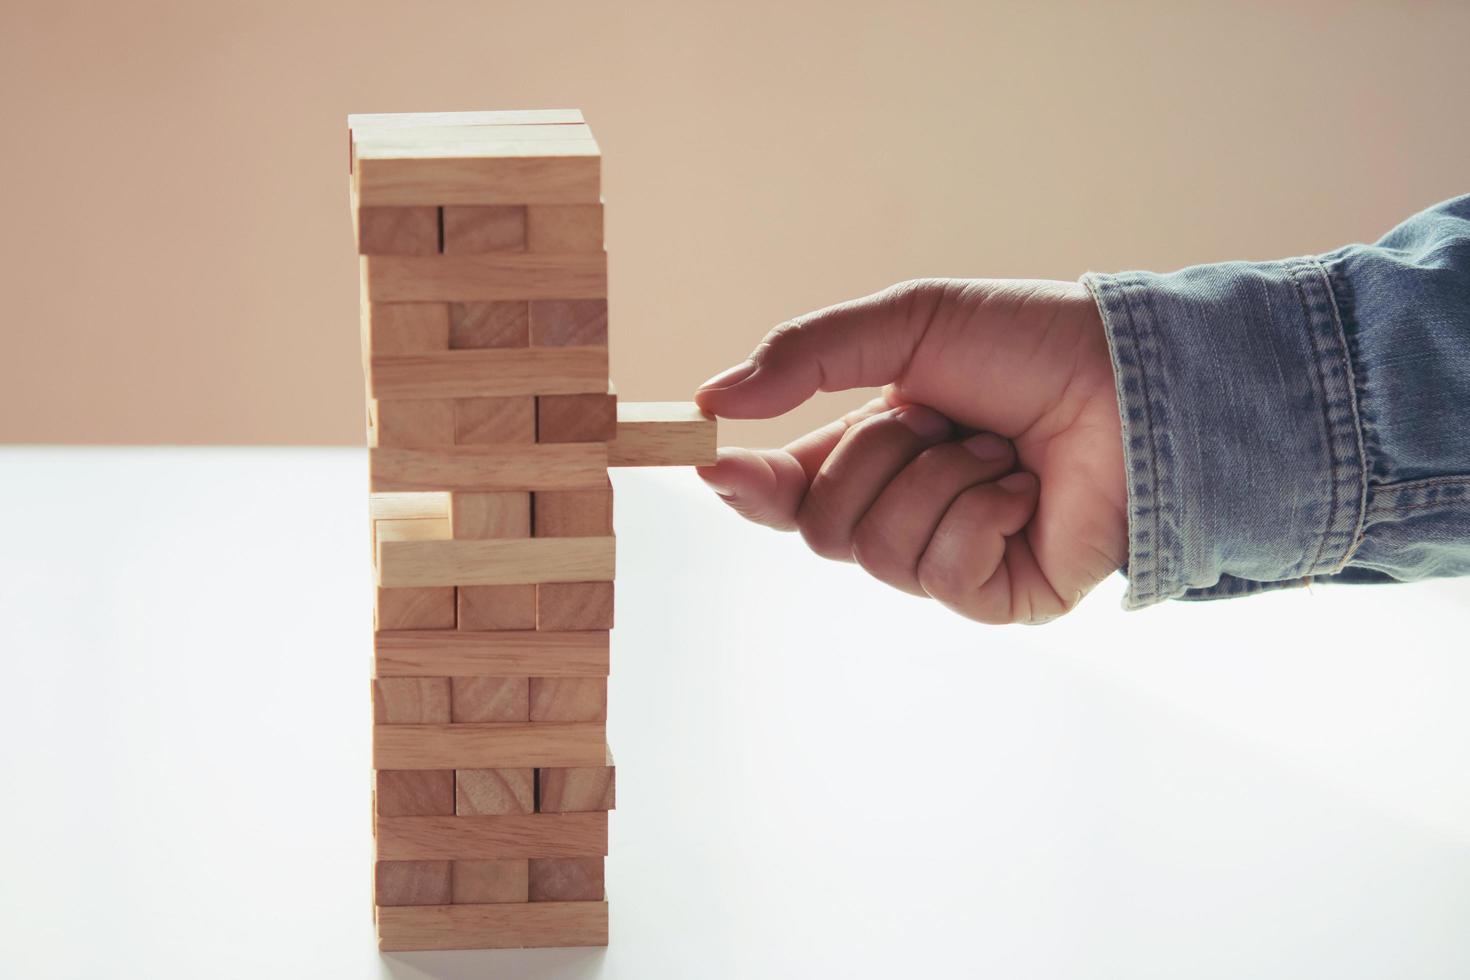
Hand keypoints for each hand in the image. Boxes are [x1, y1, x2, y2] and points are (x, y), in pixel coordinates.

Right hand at [694, 279, 1127, 623]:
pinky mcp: (1002, 599)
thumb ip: (806, 356)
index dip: (750, 485)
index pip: (789, 494)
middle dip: (877, 457)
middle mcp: (907, 515)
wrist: (1133, 376)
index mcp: (876, 457)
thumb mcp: (906, 324)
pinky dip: (982, 515)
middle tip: (942, 419)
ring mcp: (953, 563)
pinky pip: (944, 575)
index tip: (714, 460)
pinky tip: (1024, 490)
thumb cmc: (1029, 344)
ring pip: (879, 553)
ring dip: (939, 480)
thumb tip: (713, 399)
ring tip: (997, 448)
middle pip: (824, 529)